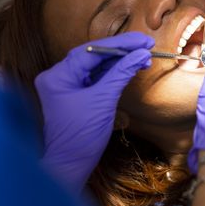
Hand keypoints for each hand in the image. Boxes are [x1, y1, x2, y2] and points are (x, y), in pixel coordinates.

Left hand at [36, 32, 153, 192]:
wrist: (70, 165)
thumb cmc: (81, 136)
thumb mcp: (104, 101)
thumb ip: (121, 73)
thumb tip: (141, 54)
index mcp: (58, 76)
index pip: (92, 50)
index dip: (120, 44)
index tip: (142, 41)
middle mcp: (58, 76)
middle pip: (94, 55)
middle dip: (122, 51)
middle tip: (146, 46)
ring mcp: (66, 86)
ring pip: (96, 65)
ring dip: (120, 62)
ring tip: (143, 59)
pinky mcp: (75, 94)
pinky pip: (96, 77)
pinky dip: (113, 73)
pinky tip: (130, 69)